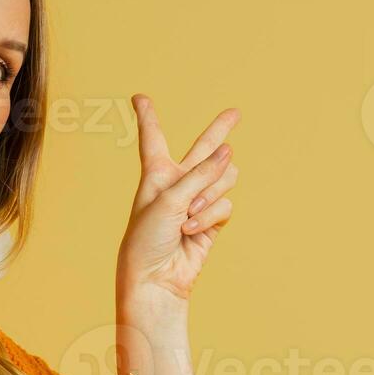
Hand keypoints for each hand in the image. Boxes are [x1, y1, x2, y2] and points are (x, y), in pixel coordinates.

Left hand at [117, 95, 237, 306]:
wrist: (156, 277)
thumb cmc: (148, 237)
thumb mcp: (169, 199)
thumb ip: (201, 174)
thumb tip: (230, 152)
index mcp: (156, 172)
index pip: (152, 138)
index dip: (147, 117)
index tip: (139, 97)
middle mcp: (178, 182)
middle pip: (203, 149)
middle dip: (219, 131)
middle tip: (234, 113)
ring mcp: (197, 200)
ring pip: (222, 179)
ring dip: (209, 195)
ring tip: (189, 215)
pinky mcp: (212, 219)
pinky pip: (225, 203)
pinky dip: (210, 216)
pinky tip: (192, 230)